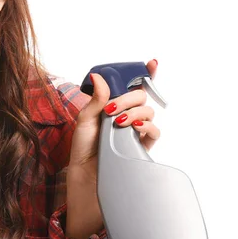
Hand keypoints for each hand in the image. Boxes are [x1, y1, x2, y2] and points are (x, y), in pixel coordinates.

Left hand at [65, 59, 160, 238]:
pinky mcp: (141, 146)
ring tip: (118, 122)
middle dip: (128, 98)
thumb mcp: (85, 120)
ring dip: (135, 111)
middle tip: (112, 109)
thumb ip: (96, 99)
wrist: (86, 175)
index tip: (151, 63)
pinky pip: (154, 131)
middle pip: (141, 96)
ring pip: (148, 111)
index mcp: (112, 106)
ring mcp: (135, 130)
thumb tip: (99, 77)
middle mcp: (126, 116)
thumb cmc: (83, 149)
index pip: (131, 86)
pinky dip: (146, 125)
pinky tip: (133, 127)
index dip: (144, 73)